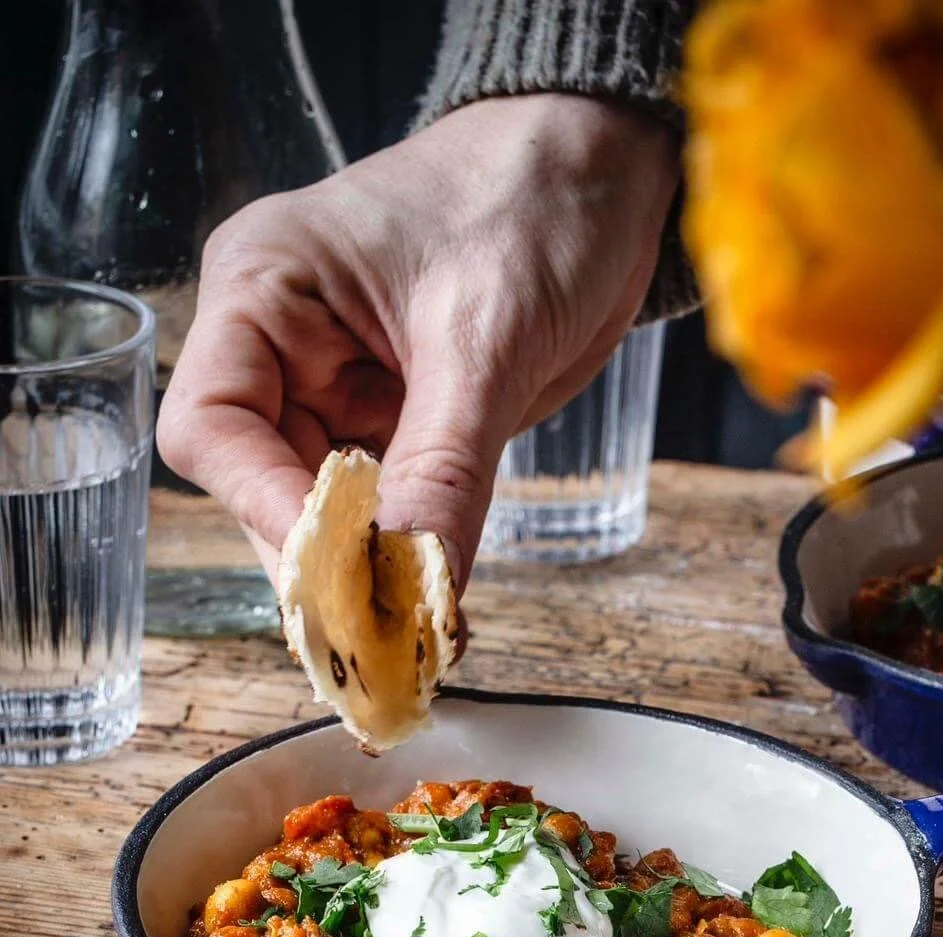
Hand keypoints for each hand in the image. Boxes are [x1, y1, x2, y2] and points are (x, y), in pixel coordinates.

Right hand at [157, 95, 677, 588]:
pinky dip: (409, 554)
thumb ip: (445, 465)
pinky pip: (388, 505)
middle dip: (321, 562)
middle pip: (263, 487)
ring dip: (365, 573)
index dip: (265, 510)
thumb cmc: (532, 201)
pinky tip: (439, 600)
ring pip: (326, 511)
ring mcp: (340, 386)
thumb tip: (414, 583)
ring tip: (415, 635)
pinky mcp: (398, 419)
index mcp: (264, 289)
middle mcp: (284, 344)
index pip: (214, 428)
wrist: (605, 171)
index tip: (338, 573)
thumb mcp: (486, 336)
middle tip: (381, 638)